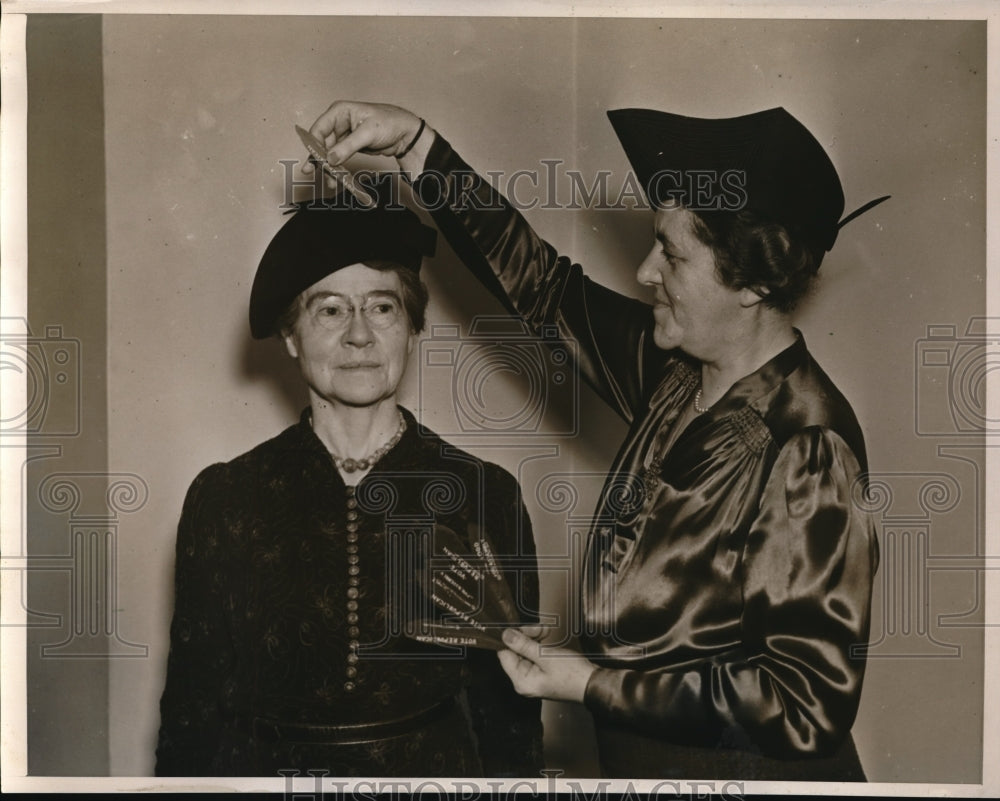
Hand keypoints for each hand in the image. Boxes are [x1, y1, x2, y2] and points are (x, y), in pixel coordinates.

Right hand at [301, 100, 431, 173]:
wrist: (406, 134)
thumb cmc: (390, 123)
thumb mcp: (368, 133)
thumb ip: (348, 146)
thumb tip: (331, 158)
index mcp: (340, 111)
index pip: (319, 128)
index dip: (314, 144)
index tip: (316, 160)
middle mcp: (339, 122)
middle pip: (321, 142)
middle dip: (318, 159)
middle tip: (310, 172)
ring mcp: (344, 135)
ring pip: (329, 153)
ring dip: (327, 166)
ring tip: (329, 180)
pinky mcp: (350, 146)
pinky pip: (338, 158)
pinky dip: (336, 167)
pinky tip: (336, 177)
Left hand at [498, 626, 596, 703]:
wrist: (592, 683)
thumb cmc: (572, 675)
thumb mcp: (545, 656)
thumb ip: (523, 645)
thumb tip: (506, 635)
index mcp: (521, 681)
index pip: (504, 655)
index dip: (510, 639)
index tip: (518, 628)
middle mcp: (525, 680)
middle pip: (515, 651)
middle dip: (526, 636)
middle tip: (538, 629)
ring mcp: (534, 675)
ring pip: (526, 648)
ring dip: (535, 637)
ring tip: (546, 632)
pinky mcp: (542, 670)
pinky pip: (535, 653)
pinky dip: (541, 643)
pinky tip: (548, 637)